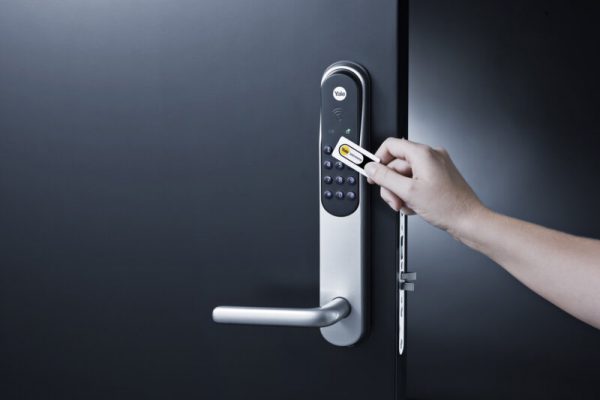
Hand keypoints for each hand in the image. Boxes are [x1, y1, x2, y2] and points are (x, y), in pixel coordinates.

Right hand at [365, 138, 485, 235]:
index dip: (378, 160)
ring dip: (400, 192)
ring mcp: (435, 167)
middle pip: (396, 165)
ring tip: (406, 205)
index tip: (372, 173)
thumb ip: (385, 178)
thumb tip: (371, 168)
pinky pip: (415, 182)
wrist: (468, 220)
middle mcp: (430, 156)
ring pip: (404, 176)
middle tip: (394, 200)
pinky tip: (415, 205)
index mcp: (423, 153)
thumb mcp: (408, 192)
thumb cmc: (448, 206)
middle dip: (391, 185)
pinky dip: (411, 194)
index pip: (390, 146)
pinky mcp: (437, 178)